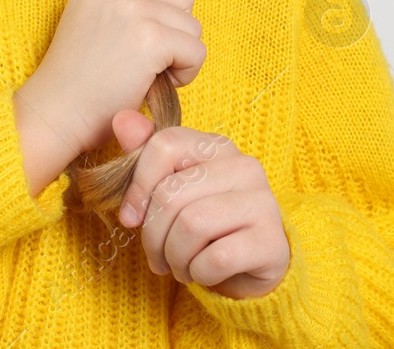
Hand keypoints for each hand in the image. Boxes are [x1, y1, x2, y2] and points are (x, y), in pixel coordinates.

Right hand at [19, 0, 205, 159]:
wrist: (55, 114)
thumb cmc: (78, 77)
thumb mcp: (91, 14)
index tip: (167, 11)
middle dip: (178, 27)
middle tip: (150, 56)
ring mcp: (131, 9)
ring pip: (193, 24)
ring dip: (181, 53)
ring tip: (148, 72)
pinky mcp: (148, 39)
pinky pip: (196, 51)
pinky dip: (186, 73)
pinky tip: (156, 84)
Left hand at [112, 112, 290, 299]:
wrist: (251, 267)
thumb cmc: (206, 224)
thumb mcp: (173, 190)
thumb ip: (147, 157)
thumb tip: (121, 119)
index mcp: (216, 147)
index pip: (165, 145)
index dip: (137, 186)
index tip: (130, 218)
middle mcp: (243, 166)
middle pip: (172, 193)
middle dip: (153, 235)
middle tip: (157, 256)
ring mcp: (262, 202)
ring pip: (192, 225)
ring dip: (175, 257)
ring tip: (180, 266)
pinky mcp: (271, 241)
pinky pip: (215, 258)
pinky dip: (199, 273)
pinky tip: (202, 273)